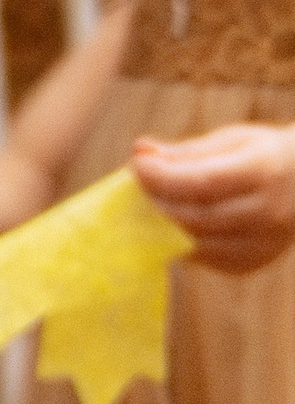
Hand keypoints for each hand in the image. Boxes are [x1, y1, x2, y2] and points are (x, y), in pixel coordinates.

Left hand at [134, 123, 294, 273]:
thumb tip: (140, 151)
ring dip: (164, 225)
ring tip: (154, 203)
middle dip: (158, 202)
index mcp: (264, 172)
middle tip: (140, 186)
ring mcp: (263, 243)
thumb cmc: (263, 156)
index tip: (136, 165)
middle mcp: (268, 212)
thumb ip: (185, 152)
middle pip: (195, 216)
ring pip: (196, 242)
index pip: (202, 182)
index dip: (161, 177)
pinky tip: (178, 224)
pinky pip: (205, 257)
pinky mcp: (254, 262)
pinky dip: (184, 242)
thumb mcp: (231, 142)